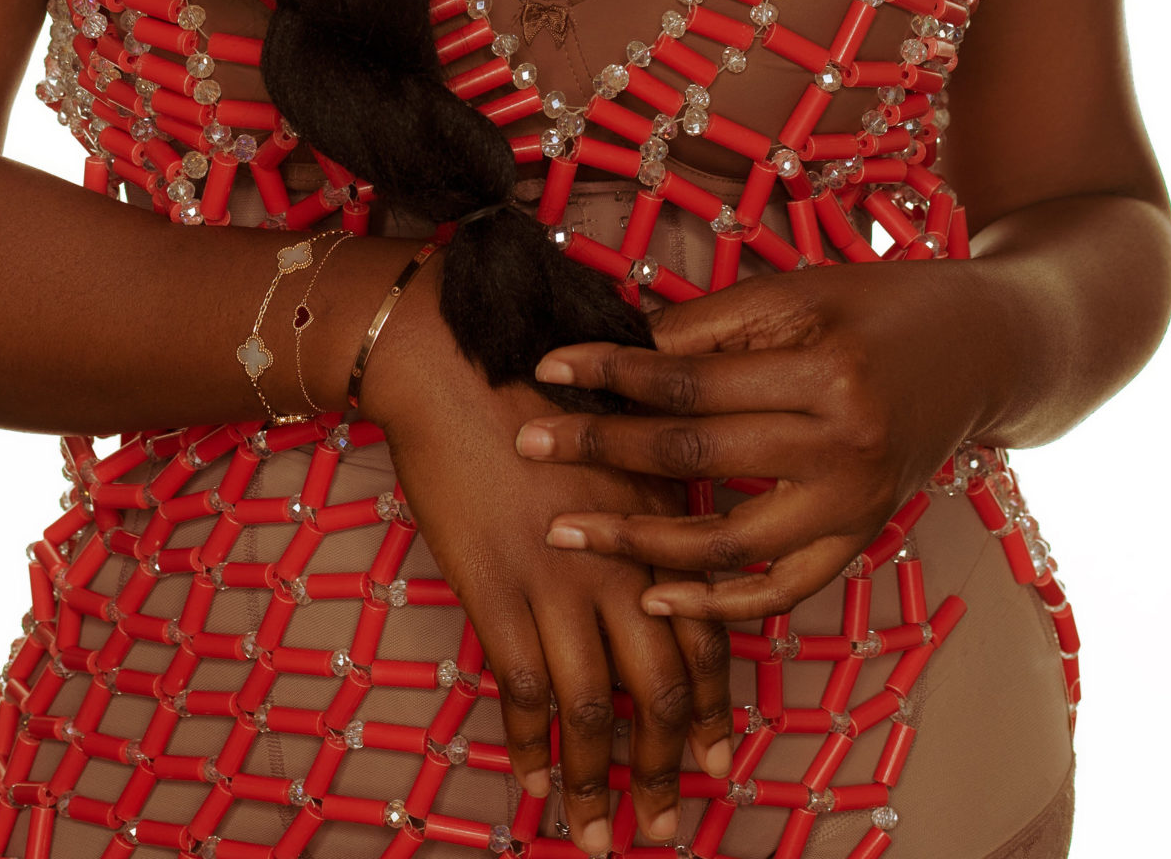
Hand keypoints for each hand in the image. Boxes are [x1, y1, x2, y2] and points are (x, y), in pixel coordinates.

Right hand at [365, 269, 733, 851]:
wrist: (456, 359)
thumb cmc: (539, 377)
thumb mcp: (623, 430)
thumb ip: (652, 496)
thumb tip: (668, 551)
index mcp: (658, 524)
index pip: (705, 636)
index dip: (711, 708)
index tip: (714, 759)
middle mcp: (621, 562)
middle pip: (660, 691)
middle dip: (665, 771)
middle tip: (665, 828)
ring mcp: (558, 580)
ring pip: (594, 711)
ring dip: (600, 787)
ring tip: (598, 839)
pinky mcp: (497, 589)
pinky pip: (522, 694)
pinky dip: (530, 753)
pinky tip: (532, 789)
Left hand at [516, 260, 998, 622]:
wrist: (986, 350)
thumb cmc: (881, 305)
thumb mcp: (801, 292)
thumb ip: (715, 326)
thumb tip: (624, 347)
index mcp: (825, 371)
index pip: (691, 380)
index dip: (612, 374)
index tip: (548, 369)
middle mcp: (843, 447)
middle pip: (697, 456)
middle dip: (604, 450)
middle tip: (529, 444)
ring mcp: (855, 505)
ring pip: (729, 545)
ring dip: (640, 542)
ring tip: (568, 530)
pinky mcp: (862, 539)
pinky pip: (780, 590)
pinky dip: (716, 603)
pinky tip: (654, 592)